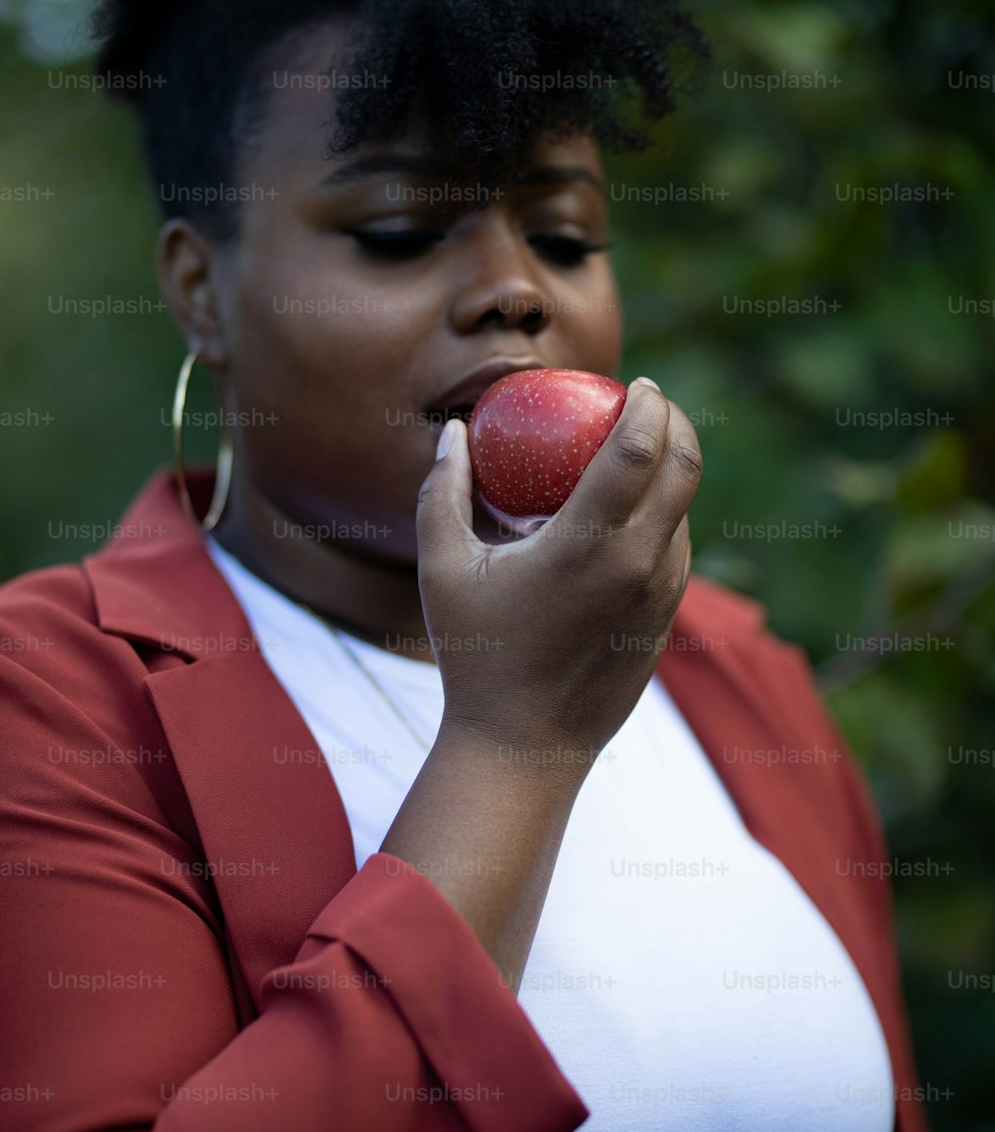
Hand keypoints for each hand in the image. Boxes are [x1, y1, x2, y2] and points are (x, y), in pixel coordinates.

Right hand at [415, 378, 701, 758]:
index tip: (639, 384)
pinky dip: (666, 516)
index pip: (640, 450)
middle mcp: (638, 566)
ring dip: (676, 470)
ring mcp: (661, 597)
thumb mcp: (443, 571)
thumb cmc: (476, 657)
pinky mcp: (666, 622)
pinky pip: (678, 551)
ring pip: (687, 511)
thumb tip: (451, 433)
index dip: (650, 405)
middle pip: (685, 468)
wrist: (524, 747)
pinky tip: (633, 514)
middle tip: (653, 404)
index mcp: (586, 546)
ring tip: (643, 452)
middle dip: (678, 422)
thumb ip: (443, 493)